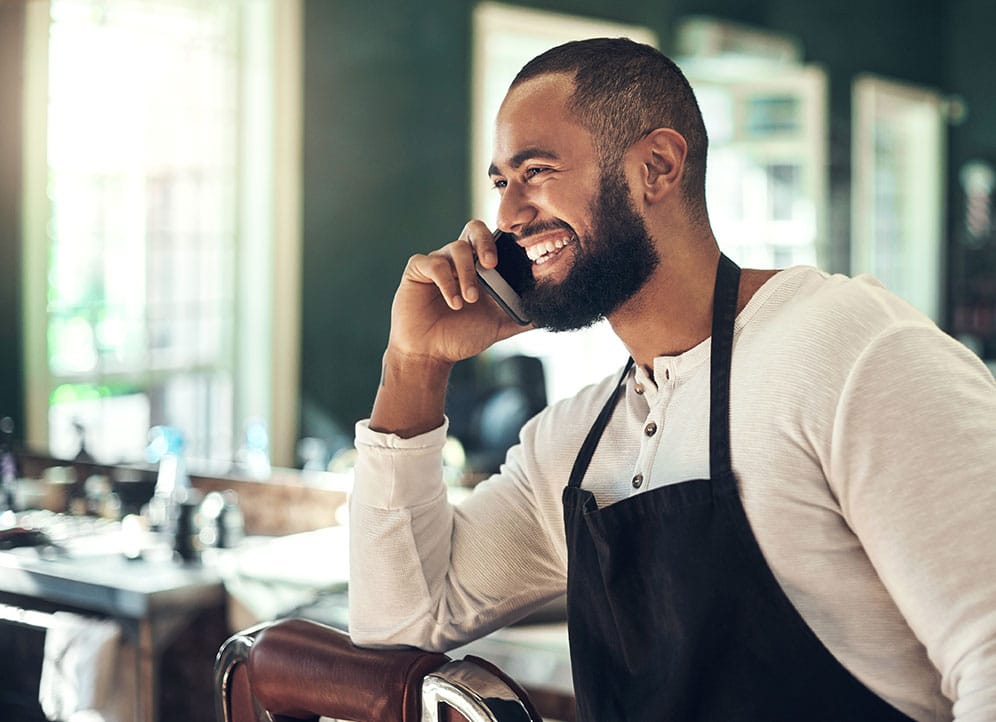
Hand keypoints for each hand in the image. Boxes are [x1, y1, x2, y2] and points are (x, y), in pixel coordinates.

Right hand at [386, 220, 530, 365]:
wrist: (430, 354)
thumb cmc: (462, 336)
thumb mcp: (499, 326)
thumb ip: (523, 317)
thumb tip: (551, 312)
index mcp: (480, 266)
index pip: (495, 239)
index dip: (505, 239)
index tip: (518, 250)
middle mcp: (460, 259)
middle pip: (474, 228)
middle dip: (485, 242)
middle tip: (492, 264)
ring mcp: (439, 262)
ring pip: (456, 248)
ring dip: (467, 273)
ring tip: (469, 299)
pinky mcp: (418, 270)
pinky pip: (433, 263)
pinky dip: (446, 282)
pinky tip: (453, 302)